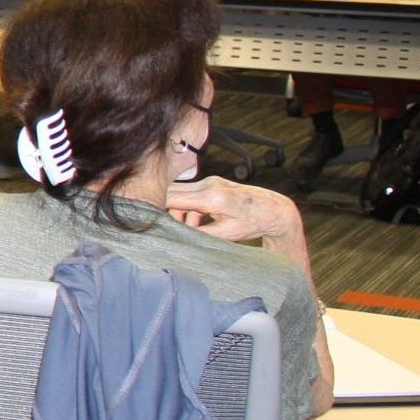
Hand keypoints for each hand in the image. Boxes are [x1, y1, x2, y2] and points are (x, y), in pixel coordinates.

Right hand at [164, 176, 304, 244]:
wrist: (274, 210)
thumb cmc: (253, 223)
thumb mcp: (225, 235)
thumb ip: (199, 234)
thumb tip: (177, 237)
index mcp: (211, 198)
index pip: (172, 198)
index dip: (155, 206)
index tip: (146, 218)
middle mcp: (208, 185)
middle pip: (171, 191)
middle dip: (162, 208)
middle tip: (159, 225)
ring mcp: (210, 181)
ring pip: (179, 192)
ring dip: (177, 210)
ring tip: (187, 228)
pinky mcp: (212, 183)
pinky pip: (190, 193)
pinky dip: (188, 208)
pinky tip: (197, 223)